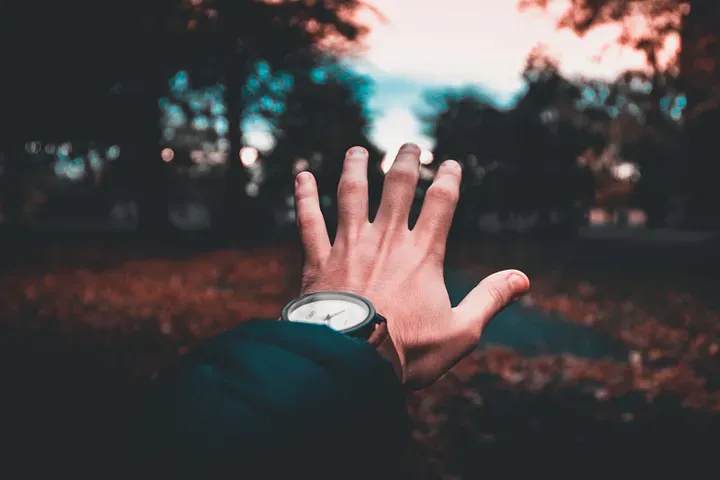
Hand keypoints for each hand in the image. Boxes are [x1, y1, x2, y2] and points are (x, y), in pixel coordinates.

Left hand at [293, 143, 529, 389]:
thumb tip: (523, 278)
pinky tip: (301, 176)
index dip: (449, 179)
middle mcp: (386, 240)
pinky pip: (309, 222)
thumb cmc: (407, 351)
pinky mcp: (319, 260)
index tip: (451, 164)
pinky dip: (304, 198)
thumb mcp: (461, 331)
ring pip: (352, 194)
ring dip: (355, 169)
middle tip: (408, 146)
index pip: (441, 203)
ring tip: (357, 150)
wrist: (351, 364)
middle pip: (397, 187)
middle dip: (405, 162)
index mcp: (422, 254)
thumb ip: (490, 299)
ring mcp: (349, 246)